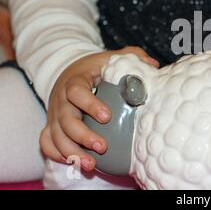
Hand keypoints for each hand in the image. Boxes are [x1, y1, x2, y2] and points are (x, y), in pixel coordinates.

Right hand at [40, 46, 158, 171]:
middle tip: (103, 147)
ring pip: (56, 136)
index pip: (76, 91)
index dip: (90, 104)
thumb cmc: (96, 68)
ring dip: (72, 152)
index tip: (107, 116)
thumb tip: (153, 65)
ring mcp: (55, 114)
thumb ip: (132, 57)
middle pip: (65, 119)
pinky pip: (47, 142)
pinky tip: (75, 163)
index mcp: (75, 80)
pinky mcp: (52, 125)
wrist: (71, 72)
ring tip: (91, 165)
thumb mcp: (111, 58)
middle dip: (83, 136)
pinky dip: (57, 154)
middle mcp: (61, 99)